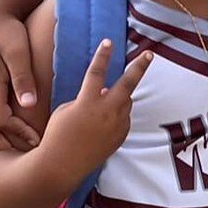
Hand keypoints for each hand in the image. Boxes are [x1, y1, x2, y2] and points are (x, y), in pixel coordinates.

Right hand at [39, 41, 152, 182]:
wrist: (63, 165)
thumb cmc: (58, 135)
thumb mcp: (67, 110)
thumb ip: (87, 98)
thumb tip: (104, 93)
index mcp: (88, 102)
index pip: (97, 73)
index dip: (102, 56)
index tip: (109, 41)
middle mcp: (106, 113)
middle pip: (128, 85)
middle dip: (139, 67)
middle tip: (149, 54)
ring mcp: (116, 126)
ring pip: (126, 102)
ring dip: (120, 97)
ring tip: (106, 101)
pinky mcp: (120, 137)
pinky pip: (124, 119)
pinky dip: (117, 115)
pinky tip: (103, 122)